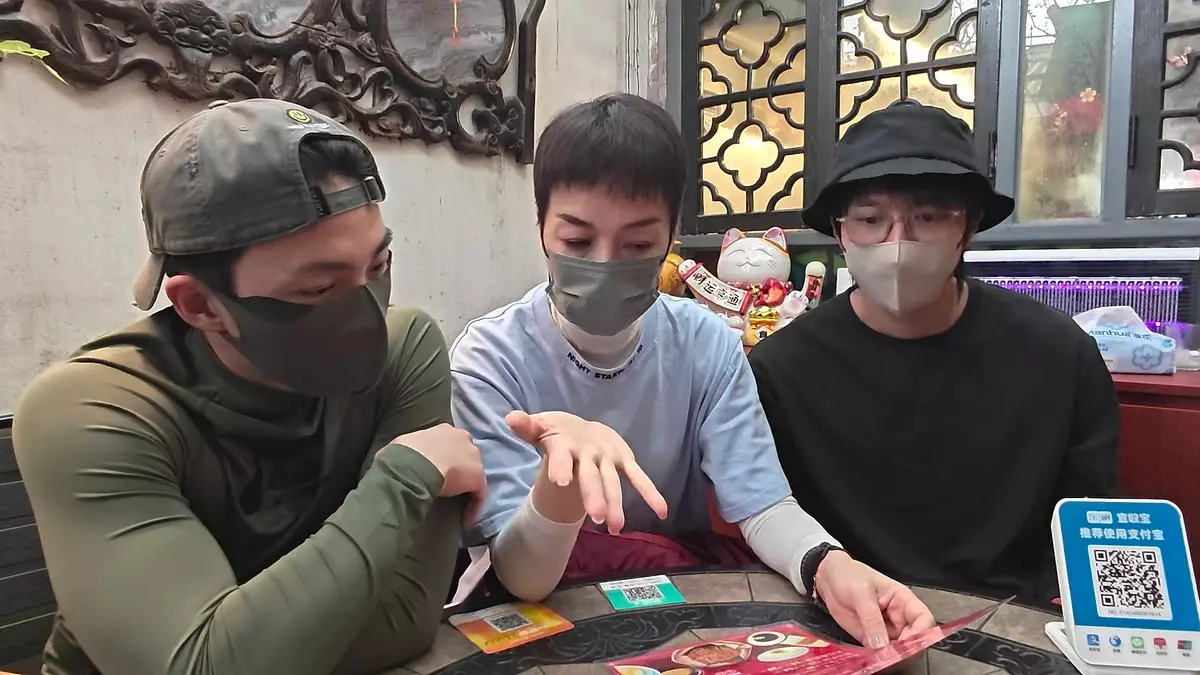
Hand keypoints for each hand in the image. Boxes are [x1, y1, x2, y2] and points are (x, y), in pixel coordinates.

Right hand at [391, 424, 486, 524]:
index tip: (437, 468)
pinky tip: (464, 520)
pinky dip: (473, 507)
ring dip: (466, 487)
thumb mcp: (399, 446)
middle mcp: (462, 438)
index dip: (445, 455)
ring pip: (473, 473)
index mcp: (444, 430)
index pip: (450, 441)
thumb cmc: (402, 455)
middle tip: (448, 484)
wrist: (413, 466)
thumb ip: (403, 450)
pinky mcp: (478, 477)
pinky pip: (478, 494)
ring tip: (456, 503)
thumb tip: (391, 459)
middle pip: (465, 454)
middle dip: (459, 468)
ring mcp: (473, 457)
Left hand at [505, 411, 667, 533]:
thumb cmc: (557, 431)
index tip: (558, 481)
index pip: (560, 456)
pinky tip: (661, 512)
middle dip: (593, 495)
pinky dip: (650, 492)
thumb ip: (527, 427)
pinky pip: (638, 477)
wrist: (581, 424)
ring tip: (615, 528)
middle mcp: (588, 452)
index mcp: (565, 444)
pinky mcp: (623, 460)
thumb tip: (510, 418)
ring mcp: (607, 456)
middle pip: (590, 475)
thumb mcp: (540, 427)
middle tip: (595, 517)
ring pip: (612, 482)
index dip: (560, 466)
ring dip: (616, 503)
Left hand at [814, 551, 934, 647]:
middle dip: (906, 651)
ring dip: (891, 658)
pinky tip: (871, 660)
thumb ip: (871, 618)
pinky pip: (879, 653)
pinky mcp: (871, 638)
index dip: (920, 634)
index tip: (907, 644)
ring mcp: (885, 629)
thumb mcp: (861, 593)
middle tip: (891, 656)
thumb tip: (881, 643)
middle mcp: (898, 617)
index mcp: (902, 600)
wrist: (828, 578)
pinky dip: (877, 659)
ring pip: (898, 650)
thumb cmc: (848, 575)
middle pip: (914, 640)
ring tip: (879, 659)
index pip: (923, 620)